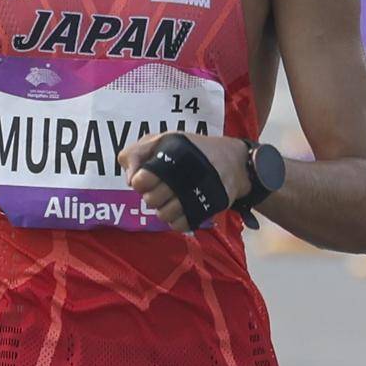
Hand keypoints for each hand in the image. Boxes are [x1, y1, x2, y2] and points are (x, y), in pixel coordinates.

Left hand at [121, 129, 251, 230]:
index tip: (150, 178)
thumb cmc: (193, 149)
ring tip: (173, 199)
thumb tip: (129, 179)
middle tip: (164, 188)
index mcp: (170, 158)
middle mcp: (183, 177)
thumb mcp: (165, 139)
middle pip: (150, 200)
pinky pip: (180, 225)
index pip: (140, 181)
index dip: (141, 182)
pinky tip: (182, 209)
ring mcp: (196, 195)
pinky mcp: (207, 209)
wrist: (236, 161)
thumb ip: (137, 153)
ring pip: (163, 216)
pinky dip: (178, 220)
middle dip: (152, 196)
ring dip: (165, 209)